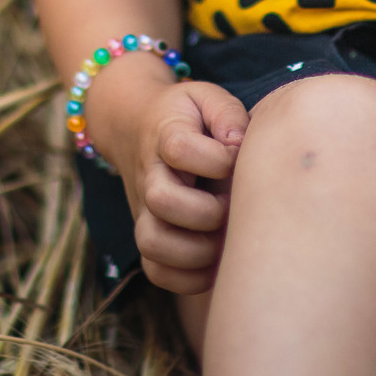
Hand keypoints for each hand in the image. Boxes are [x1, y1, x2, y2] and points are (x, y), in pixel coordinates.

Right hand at [104, 73, 248, 292]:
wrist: (136, 127)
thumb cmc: (190, 118)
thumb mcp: (208, 98)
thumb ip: (227, 114)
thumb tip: (239, 145)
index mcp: (165, 135)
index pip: (179, 147)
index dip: (216, 157)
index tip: (237, 156)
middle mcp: (150, 176)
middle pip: (161, 200)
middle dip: (207, 211)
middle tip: (234, 206)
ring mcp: (145, 210)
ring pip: (152, 242)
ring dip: (196, 250)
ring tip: (225, 241)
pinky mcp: (150, 235)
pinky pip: (157, 271)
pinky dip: (187, 278)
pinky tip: (216, 263)